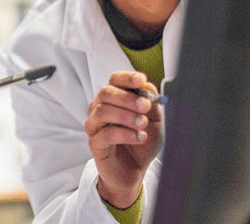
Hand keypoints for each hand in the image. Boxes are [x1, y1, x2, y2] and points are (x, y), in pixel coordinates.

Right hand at [85, 71, 163, 208]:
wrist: (135, 170)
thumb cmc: (141, 142)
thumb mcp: (155, 121)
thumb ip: (152, 104)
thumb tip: (149, 88)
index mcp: (114, 99)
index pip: (115, 80)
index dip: (126, 78)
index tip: (141, 80)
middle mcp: (100, 109)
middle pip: (106, 93)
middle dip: (127, 98)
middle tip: (145, 106)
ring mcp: (95, 126)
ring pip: (102, 111)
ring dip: (125, 116)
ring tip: (142, 124)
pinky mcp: (95, 143)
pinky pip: (105, 134)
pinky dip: (124, 134)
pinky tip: (139, 138)